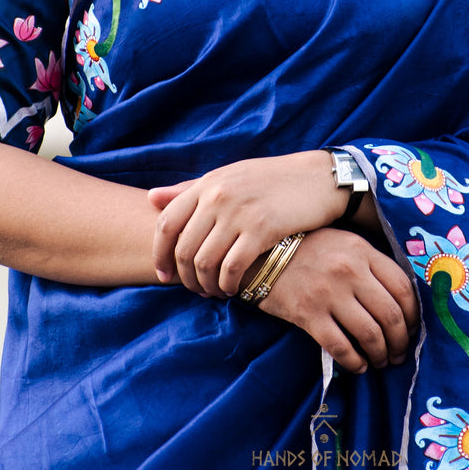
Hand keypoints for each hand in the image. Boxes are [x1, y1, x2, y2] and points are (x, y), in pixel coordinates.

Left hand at [148, 150, 347, 296]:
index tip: (163, 275)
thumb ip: (189, 188)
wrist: (318, 178)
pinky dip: (228, 285)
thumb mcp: (228, 177)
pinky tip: (233, 289)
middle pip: (183, 249)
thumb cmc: (271, 180)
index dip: (159, 255)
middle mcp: (218, 196)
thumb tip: (150, 197)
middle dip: (184, 278)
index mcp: (207, 183)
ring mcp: (239, 212)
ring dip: (206, 285)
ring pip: (204, 262)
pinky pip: (232, 268)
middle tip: (194, 290)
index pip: (166, 224)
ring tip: (214, 291)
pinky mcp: (262, 229)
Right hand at [257, 228, 418, 374]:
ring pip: (370, 334)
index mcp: (362, 251)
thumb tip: (399, 298)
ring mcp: (329, 294)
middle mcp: (350, 271)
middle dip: (401, 341)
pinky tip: (358, 366)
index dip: (414, 314)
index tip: (413, 328)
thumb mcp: (343, 243)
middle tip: (401, 354)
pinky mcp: (308, 314)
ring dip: (381, 354)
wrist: (259, 253)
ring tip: (381, 361)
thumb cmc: (307, 248)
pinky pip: (341, 347)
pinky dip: (355, 362)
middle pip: (390, 315)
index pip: (403, 287)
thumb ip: (370, 263)